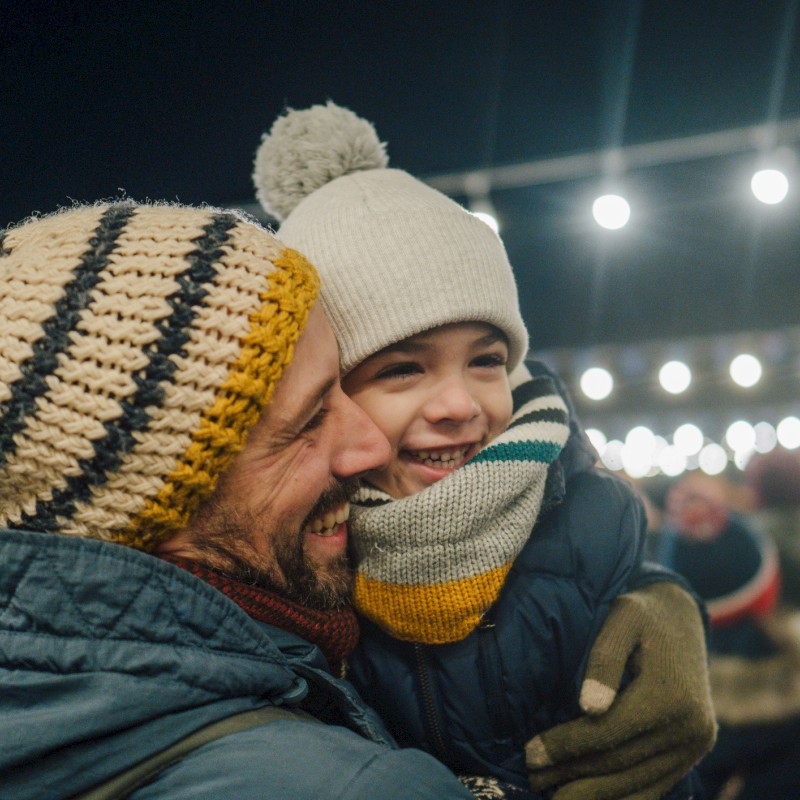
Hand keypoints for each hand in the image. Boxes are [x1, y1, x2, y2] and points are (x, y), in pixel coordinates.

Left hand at [525, 581, 716, 799]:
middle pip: (620, 763)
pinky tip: (591, 798)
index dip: (566, 747)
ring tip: (553, 796)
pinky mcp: (692, 752)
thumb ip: (605, 660)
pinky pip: (655, 785)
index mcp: (669, 697)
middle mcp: (689, 729)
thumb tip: (589, 708)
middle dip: (572, 776)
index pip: (607, 733)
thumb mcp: (621, 619)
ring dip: (593, 795)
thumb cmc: (642, 613)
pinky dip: (623, 797)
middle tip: (532, 779)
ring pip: (636, 782)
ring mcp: (694, 745)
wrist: (682, 616)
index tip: (529, 753)